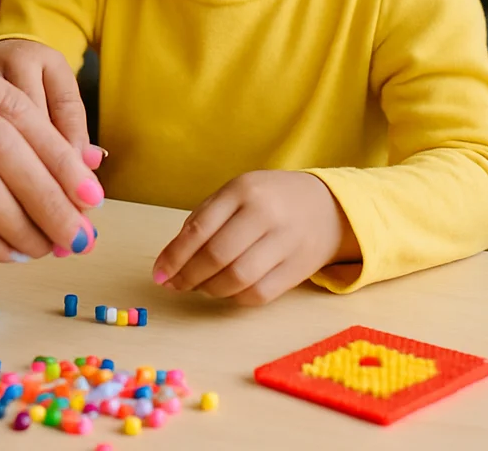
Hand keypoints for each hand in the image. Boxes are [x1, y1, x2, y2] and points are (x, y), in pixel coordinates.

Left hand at [151, 171, 358, 305]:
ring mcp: (285, 242)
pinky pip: (258, 294)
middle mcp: (265, 213)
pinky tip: (227, 290)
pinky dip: (235, 298)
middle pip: (217, 257)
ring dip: (209, 289)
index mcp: (242, 190)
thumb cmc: (269, 200)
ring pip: (237, 279)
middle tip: (175, 285)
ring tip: (200, 286)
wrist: (328, 207)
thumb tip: (170, 261)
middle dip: (188, 277)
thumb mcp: (236, 194)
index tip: (159, 274)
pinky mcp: (298, 269)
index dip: (174, 257)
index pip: (199, 229)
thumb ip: (203, 220)